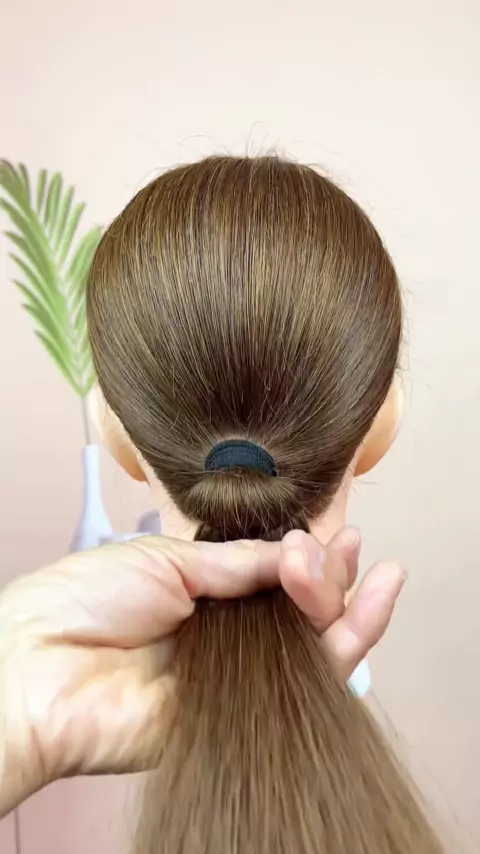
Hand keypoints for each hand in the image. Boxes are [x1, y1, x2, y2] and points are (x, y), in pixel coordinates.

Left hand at [0, 531, 403, 816]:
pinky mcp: (248, 716)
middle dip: (332, 575)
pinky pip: (309, 688)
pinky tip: (364, 607)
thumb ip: (238, 561)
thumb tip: (296, 551)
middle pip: (305, 609)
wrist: (43, 663)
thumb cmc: (85, 601)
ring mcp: (242, 675)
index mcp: (205, 591)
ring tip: (370, 570)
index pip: (276, 574)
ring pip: (318, 647)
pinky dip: (343, 649)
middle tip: (339, 548)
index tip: (334, 533)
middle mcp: (230, 633)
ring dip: (350, 603)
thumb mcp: (167, 559)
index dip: (310, 555)